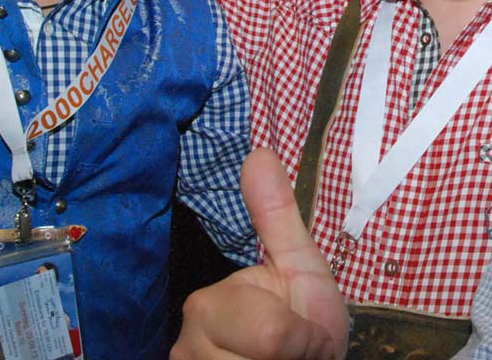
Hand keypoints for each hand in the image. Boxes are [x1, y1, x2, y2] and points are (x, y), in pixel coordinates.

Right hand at [170, 148, 348, 359]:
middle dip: (290, 358)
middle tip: (294, 353)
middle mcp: (185, 346)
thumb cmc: (305, 322)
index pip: (268, 332)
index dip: (301, 337)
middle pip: (259, 355)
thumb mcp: (300, 266)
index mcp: (206, 307)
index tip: (306, 335)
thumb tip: (259, 152)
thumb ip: (277, 216)